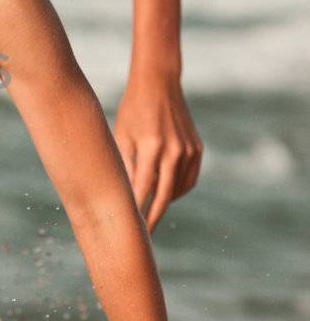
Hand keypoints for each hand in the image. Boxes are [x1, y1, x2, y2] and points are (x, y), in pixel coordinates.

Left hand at [113, 75, 202, 231]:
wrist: (159, 85)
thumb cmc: (132, 110)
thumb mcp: (122, 136)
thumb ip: (125, 166)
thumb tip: (124, 197)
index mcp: (151, 147)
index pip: (142, 189)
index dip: (136, 211)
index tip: (128, 228)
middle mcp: (174, 150)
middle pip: (164, 196)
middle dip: (152, 217)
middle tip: (143, 235)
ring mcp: (189, 151)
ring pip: (177, 190)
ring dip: (164, 203)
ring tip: (149, 211)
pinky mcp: (198, 149)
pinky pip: (188, 179)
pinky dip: (177, 190)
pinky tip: (164, 193)